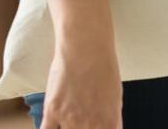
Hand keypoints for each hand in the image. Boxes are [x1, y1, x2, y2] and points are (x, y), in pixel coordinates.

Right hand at [41, 0, 121, 128]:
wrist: (87, 47)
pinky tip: (52, 125)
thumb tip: (108, 128)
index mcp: (110, 123)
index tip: (92, 128)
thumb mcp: (115, 98)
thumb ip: (110, 120)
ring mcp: (71, 120)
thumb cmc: (104, 68)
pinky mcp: (52, 111)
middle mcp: (91, 125)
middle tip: (79, 122)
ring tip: (68, 118)